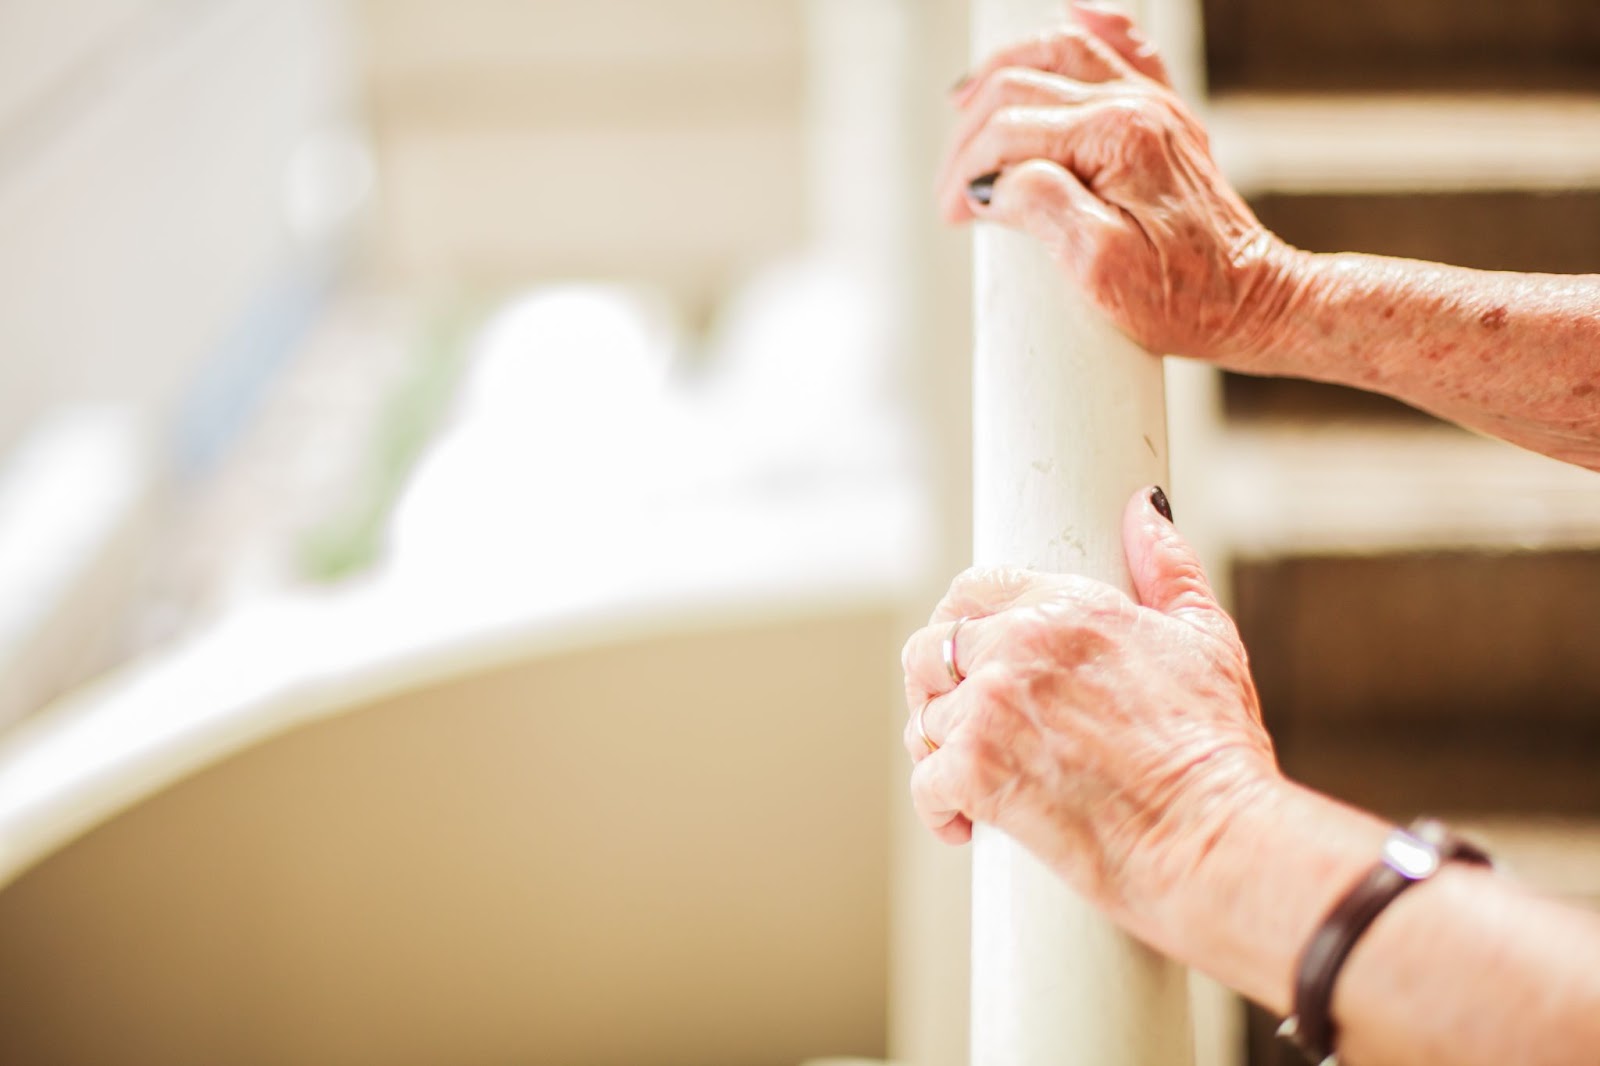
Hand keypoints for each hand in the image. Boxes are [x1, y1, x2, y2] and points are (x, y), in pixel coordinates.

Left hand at [900, 488, 1279, 942]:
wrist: (1210, 837)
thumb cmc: (1213, 748)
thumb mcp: (1205, 638)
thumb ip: (1167, 567)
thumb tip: (1145, 509)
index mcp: (1065, 608)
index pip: (972, 589)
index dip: (959, 621)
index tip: (965, 654)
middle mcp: (1016, 648)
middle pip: (929, 651)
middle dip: (938, 688)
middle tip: (963, 723)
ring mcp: (988, 710)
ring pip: (923, 720)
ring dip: (943, 750)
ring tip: (981, 776)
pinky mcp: (974, 774)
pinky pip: (924, 782)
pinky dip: (940, 808)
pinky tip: (968, 821)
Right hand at [939, 2, 1297, 367]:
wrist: (1253, 303)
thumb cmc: (1184, 298)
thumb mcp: (1100, 268)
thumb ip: (1043, 208)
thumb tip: (995, 181)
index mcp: (1117, 137)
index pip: (1008, 130)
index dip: (966, 173)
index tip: (953, 216)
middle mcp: (1136, 105)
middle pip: (1021, 84)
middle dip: (969, 134)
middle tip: (952, 187)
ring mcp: (1153, 105)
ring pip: (1060, 51)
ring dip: (1004, 70)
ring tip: (965, 101)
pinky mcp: (1163, 119)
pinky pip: (1125, 48)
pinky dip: (1091, 27)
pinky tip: (1073, 13)